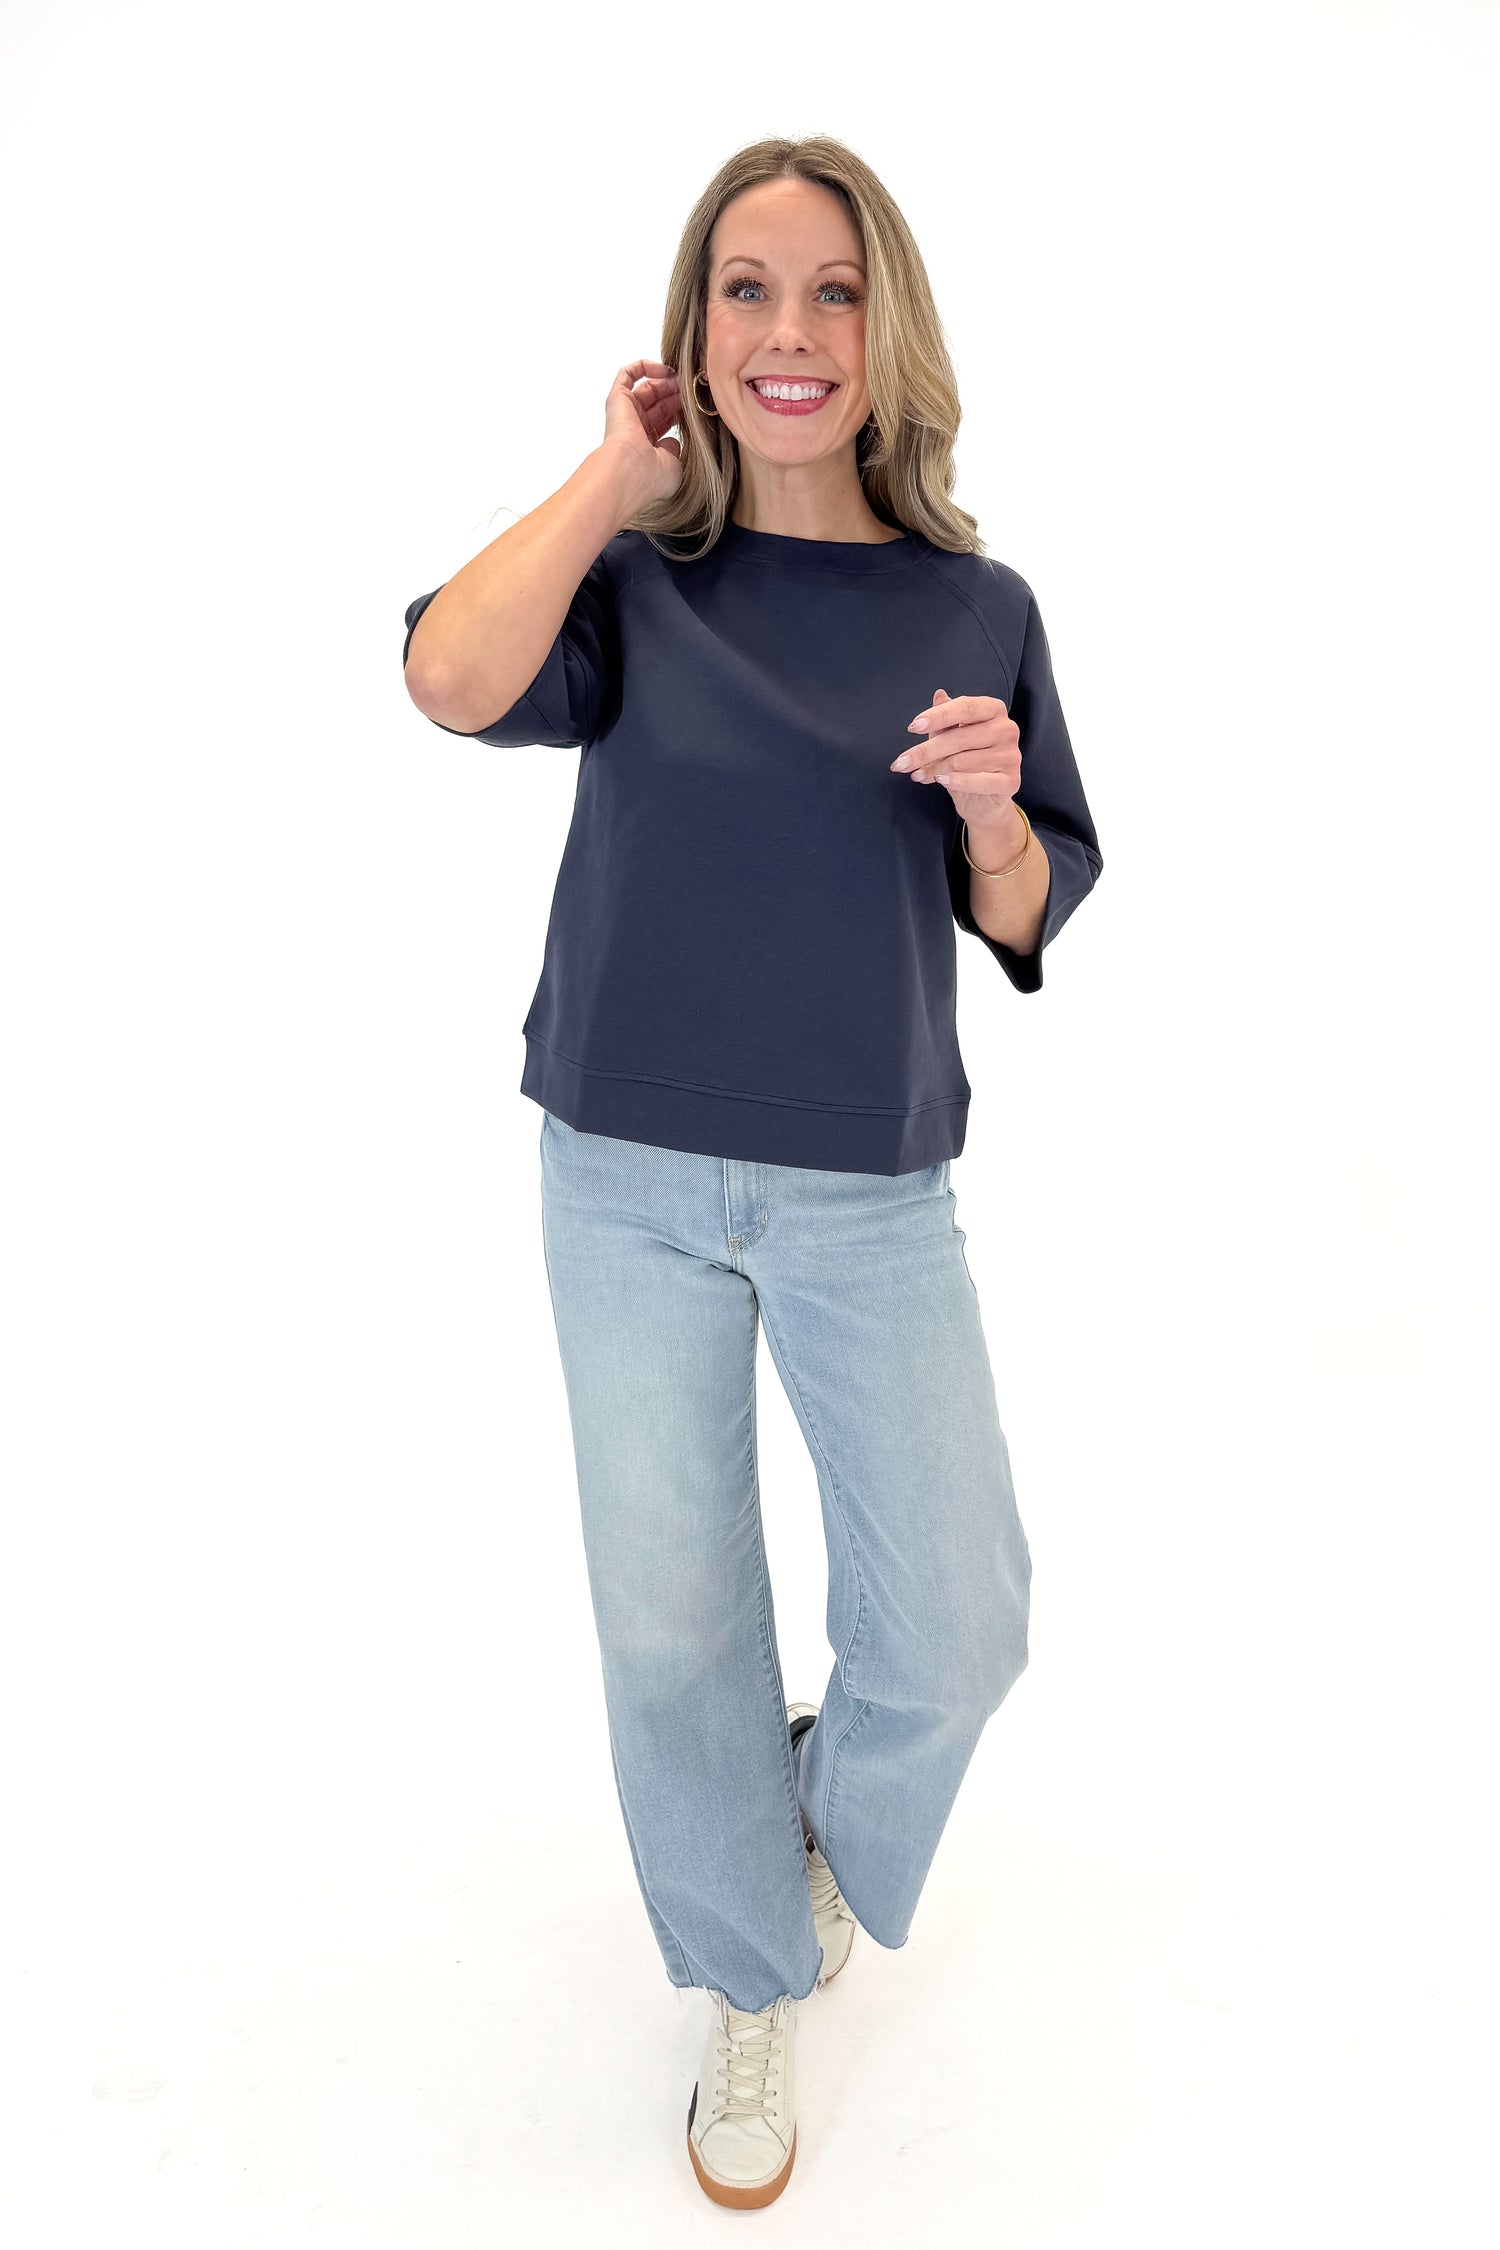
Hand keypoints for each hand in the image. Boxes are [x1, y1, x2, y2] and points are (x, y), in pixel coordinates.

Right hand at [600, 359, 682, 506]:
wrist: (630, 471)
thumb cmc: (651, 476)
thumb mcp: (674, 466)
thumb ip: (675, 450)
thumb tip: (673, 441)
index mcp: (645, 446)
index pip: (663, 420)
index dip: (679, 409)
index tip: (697, 404)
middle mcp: (633, 429)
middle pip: (657, 402)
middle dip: (675, 392)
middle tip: (692, 388)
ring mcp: (624, 413)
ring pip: (646, 387)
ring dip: (665, 380)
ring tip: (682, 379)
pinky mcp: (617, 399)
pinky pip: (628, 374)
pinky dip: (646, 366)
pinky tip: (665, 370)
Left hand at [889, 687, 1022, 841]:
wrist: (984, 801)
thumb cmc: (966, 762)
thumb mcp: (952, 736)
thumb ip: (946, 718)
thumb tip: (938, 695)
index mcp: (994, 710)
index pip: (965, 707)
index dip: (938, 716)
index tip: (913, 727)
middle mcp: (1007, 729)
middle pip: (958, 737)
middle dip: (924, 751)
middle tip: (901, 763)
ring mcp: (1011, 755)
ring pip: (961, 761)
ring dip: (933, 770)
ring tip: (917, 776)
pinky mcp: (1010, 781)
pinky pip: (977, 781)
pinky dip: (955, 781)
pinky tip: (939, 781)